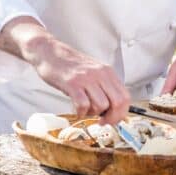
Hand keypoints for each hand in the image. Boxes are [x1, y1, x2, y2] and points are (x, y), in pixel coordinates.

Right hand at [0, 17, 129, 124]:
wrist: (50, 52)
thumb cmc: (70, 65)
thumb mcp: (93, 72)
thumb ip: (104, 87)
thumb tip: (113, 109)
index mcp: (108, 72)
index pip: (125, 97)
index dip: (121, 113)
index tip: (112, 120)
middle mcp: (100, 74)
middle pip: (118, 103)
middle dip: (111, 118)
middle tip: (101, 121)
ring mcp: (86, 78)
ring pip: (101, 106)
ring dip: (92, 113)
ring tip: (84, 108)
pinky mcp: (72, 83)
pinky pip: (83, 104)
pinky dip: (80, 112)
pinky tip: (76, 109)